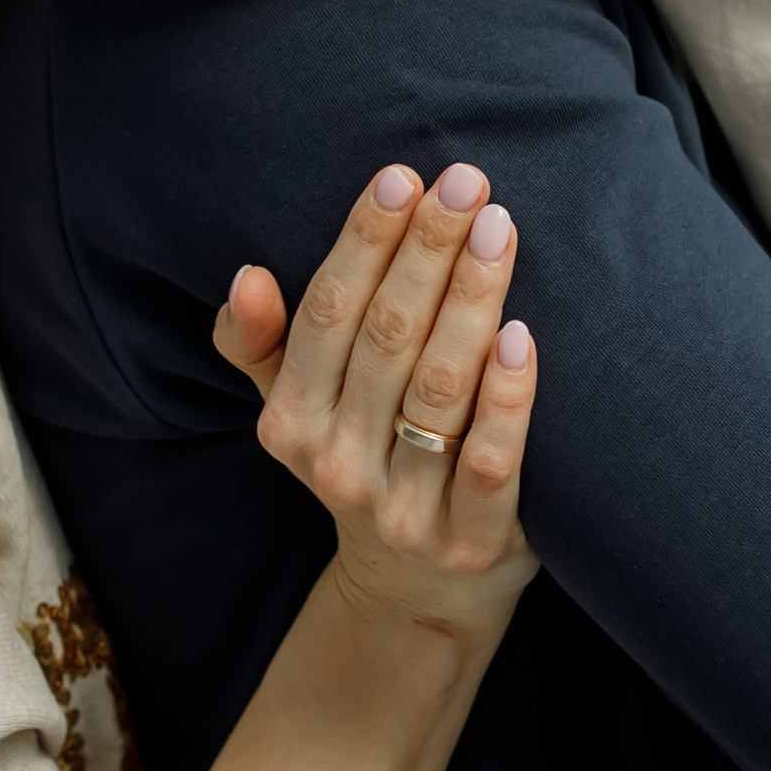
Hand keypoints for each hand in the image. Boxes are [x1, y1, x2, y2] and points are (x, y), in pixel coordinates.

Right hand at [215, 161, 538, 647]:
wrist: (415, 592)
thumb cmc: (363, 462)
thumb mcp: (296, 411)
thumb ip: (262, 345)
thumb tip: (245, 276)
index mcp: (291, 424)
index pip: (327, 316)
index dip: (363, 244)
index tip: (401, 178)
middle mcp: (339, 465)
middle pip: (386, 340)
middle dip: (426, 252)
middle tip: (466, 182)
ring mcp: (407, 507)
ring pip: (438, 390)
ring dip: (470, 301)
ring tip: (499, 229)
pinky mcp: (473, 537)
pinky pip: (490, 461)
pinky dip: (506, 399)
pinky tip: (524, 335)